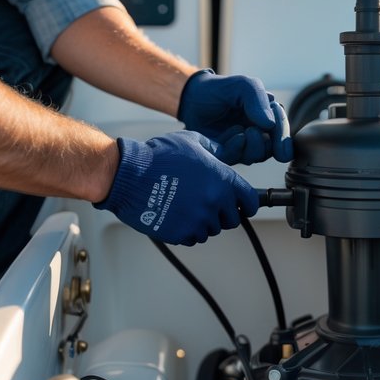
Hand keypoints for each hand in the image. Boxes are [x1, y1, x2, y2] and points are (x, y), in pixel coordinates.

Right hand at [94, 132, 258, 245]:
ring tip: (186, 207)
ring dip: (203, 222)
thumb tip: (222, 154)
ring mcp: (198, 220)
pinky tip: (176, 215)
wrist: (129, 174)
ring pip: (211, 230)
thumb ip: (214, 149)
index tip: (244, 206)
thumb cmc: (158, 157)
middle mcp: (214, 202)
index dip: (248, 204)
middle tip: (207, 203)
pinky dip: (187, 231)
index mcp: (222, 180)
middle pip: (231, 219)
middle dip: (222, 213)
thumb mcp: (192, 141)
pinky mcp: (181, 233)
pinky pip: (192, 238)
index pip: (250, 201)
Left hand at [178, 69, 291, 164]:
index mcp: (268, 116)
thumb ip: (258, 99)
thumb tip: (269, 124)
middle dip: (270, 142)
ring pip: (259, 156)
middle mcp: (259, 133)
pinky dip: (238, 148)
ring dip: (254, 146)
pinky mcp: (228, 155)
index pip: (283, 130)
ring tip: (242, 131)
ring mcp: (244, 146)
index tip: (272, 122)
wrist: (192, 98)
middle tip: (254, 131)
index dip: (282, 131)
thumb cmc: (220, 90)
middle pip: (276, 148)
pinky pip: (238, 159)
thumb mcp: (242, 86)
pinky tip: (232, 135)